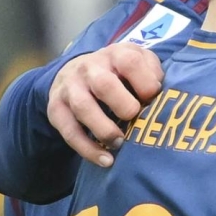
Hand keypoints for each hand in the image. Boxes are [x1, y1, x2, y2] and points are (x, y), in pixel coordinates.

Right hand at [49, 44, 164, 166]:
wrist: (77, 70)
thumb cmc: (119, 72)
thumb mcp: (138, 62)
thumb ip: (153, 72)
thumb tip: (158, 94)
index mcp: (115, 54)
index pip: (129, 62)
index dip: (145, 82)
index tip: (153, 97)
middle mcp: (89, 68)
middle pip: (104, 84)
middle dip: (123, 105)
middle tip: (135, 118)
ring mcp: (70, 88)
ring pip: (83, 107)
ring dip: (104, 130)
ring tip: (120, 144)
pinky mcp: (57, 109)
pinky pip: (69, 131)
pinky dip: (88, 148)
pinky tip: (106, 160)